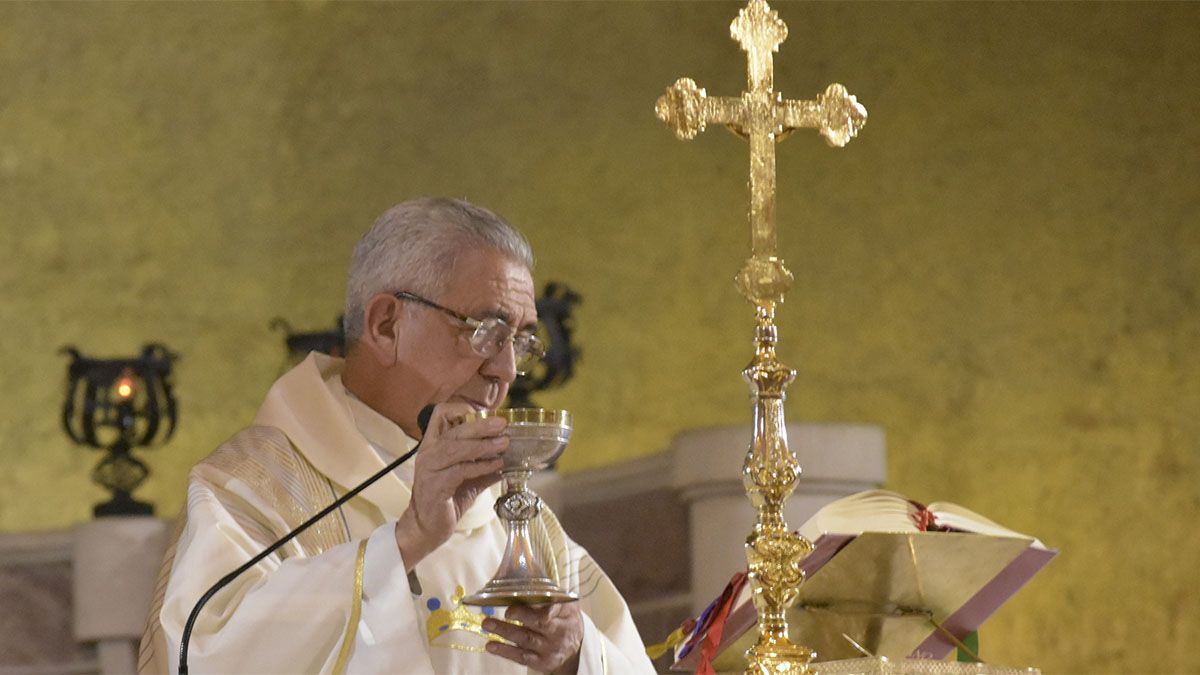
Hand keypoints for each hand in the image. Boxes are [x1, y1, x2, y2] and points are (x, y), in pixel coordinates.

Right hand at [394, 402, 506, 567]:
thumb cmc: (445, 501)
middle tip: (502, 425)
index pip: (440, 415)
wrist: (426, 528)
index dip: (461, 409)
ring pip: (456, 448)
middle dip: (480, 425)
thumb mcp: (467, 480)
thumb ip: (482, 468)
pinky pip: (460, 470)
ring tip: (503, 444)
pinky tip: (496, 465)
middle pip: (453, 429)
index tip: (483, 412)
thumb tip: (506, 461)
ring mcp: (429, 469)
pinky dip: (481, 466)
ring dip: (483, 445)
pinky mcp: (436, 485)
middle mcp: (428, 453)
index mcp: (432, 446)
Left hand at [483, 603, 582, 673]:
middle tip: (495, 612)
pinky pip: (522, 657)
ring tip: (487, 625)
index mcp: (565, 615)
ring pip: (525, 640)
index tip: (512, 608)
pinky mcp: (542, 662)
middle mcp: (559, 633)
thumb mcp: (564, 604)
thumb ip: (547, 597)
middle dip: (514, 618)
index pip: (549, 611)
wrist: (574, 645)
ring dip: (504, 632)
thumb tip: (519, 587)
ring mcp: (550, 650)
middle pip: (536, 625)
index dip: (530, 610)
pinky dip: (505, 651)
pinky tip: (491, 645)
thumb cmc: (564, 618)